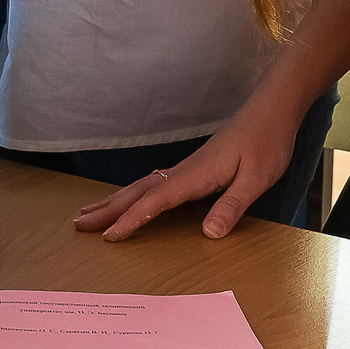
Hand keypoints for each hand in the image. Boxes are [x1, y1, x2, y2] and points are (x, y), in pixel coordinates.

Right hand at [71, 84, 309, 241]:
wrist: (271, 112)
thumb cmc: (266, 144)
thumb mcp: (256, 179)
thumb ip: (231, 206)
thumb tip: (208, 234)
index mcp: (195, 175)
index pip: (155, 201)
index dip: (131, 220)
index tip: (108, 236)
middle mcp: (183, 171)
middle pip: (137, 191)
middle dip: (107, 209)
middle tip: (78, 223)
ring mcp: (186, 168)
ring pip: (141, 185)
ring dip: (114, 200)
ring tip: (89, 211)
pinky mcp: (193, 168)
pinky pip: (152, 183)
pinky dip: (133, 193)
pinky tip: (129, 198)